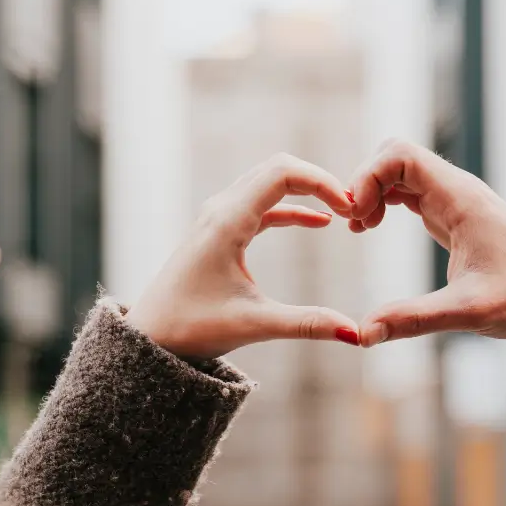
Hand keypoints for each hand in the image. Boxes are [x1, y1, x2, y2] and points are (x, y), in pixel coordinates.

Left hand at [127, 155, 359, 360]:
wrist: (149, 337)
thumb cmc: (192, 327)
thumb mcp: (255, 325)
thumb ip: (307, 324)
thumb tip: (356, 334)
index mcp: (228, 220)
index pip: (282, 172)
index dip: (321, 181)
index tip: (350, 208)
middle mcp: (221, 209)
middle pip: (277, 169)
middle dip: (318, 181)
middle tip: (353, 206)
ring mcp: (218, 218)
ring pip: (268, 184)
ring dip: (305, 192)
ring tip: (342, 212)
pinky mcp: (219, 232)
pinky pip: (261, 206)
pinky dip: (290, 209)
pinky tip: (318, 222)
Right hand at [348, 140, 505, 346]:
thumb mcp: (467, 311)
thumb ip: (414, 319)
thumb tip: (364, 334)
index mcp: (460, 198)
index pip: (401, 154)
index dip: (369, 176)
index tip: (356, 215)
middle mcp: (456, 190)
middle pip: (395, 156)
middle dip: (366, 182)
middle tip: (354, 223)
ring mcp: (454, 199)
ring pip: (400, 171)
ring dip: (373, 191)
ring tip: (359, 228)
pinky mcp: (453, 214)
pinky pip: (410, 190)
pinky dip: (386, 201)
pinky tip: (374, 227)